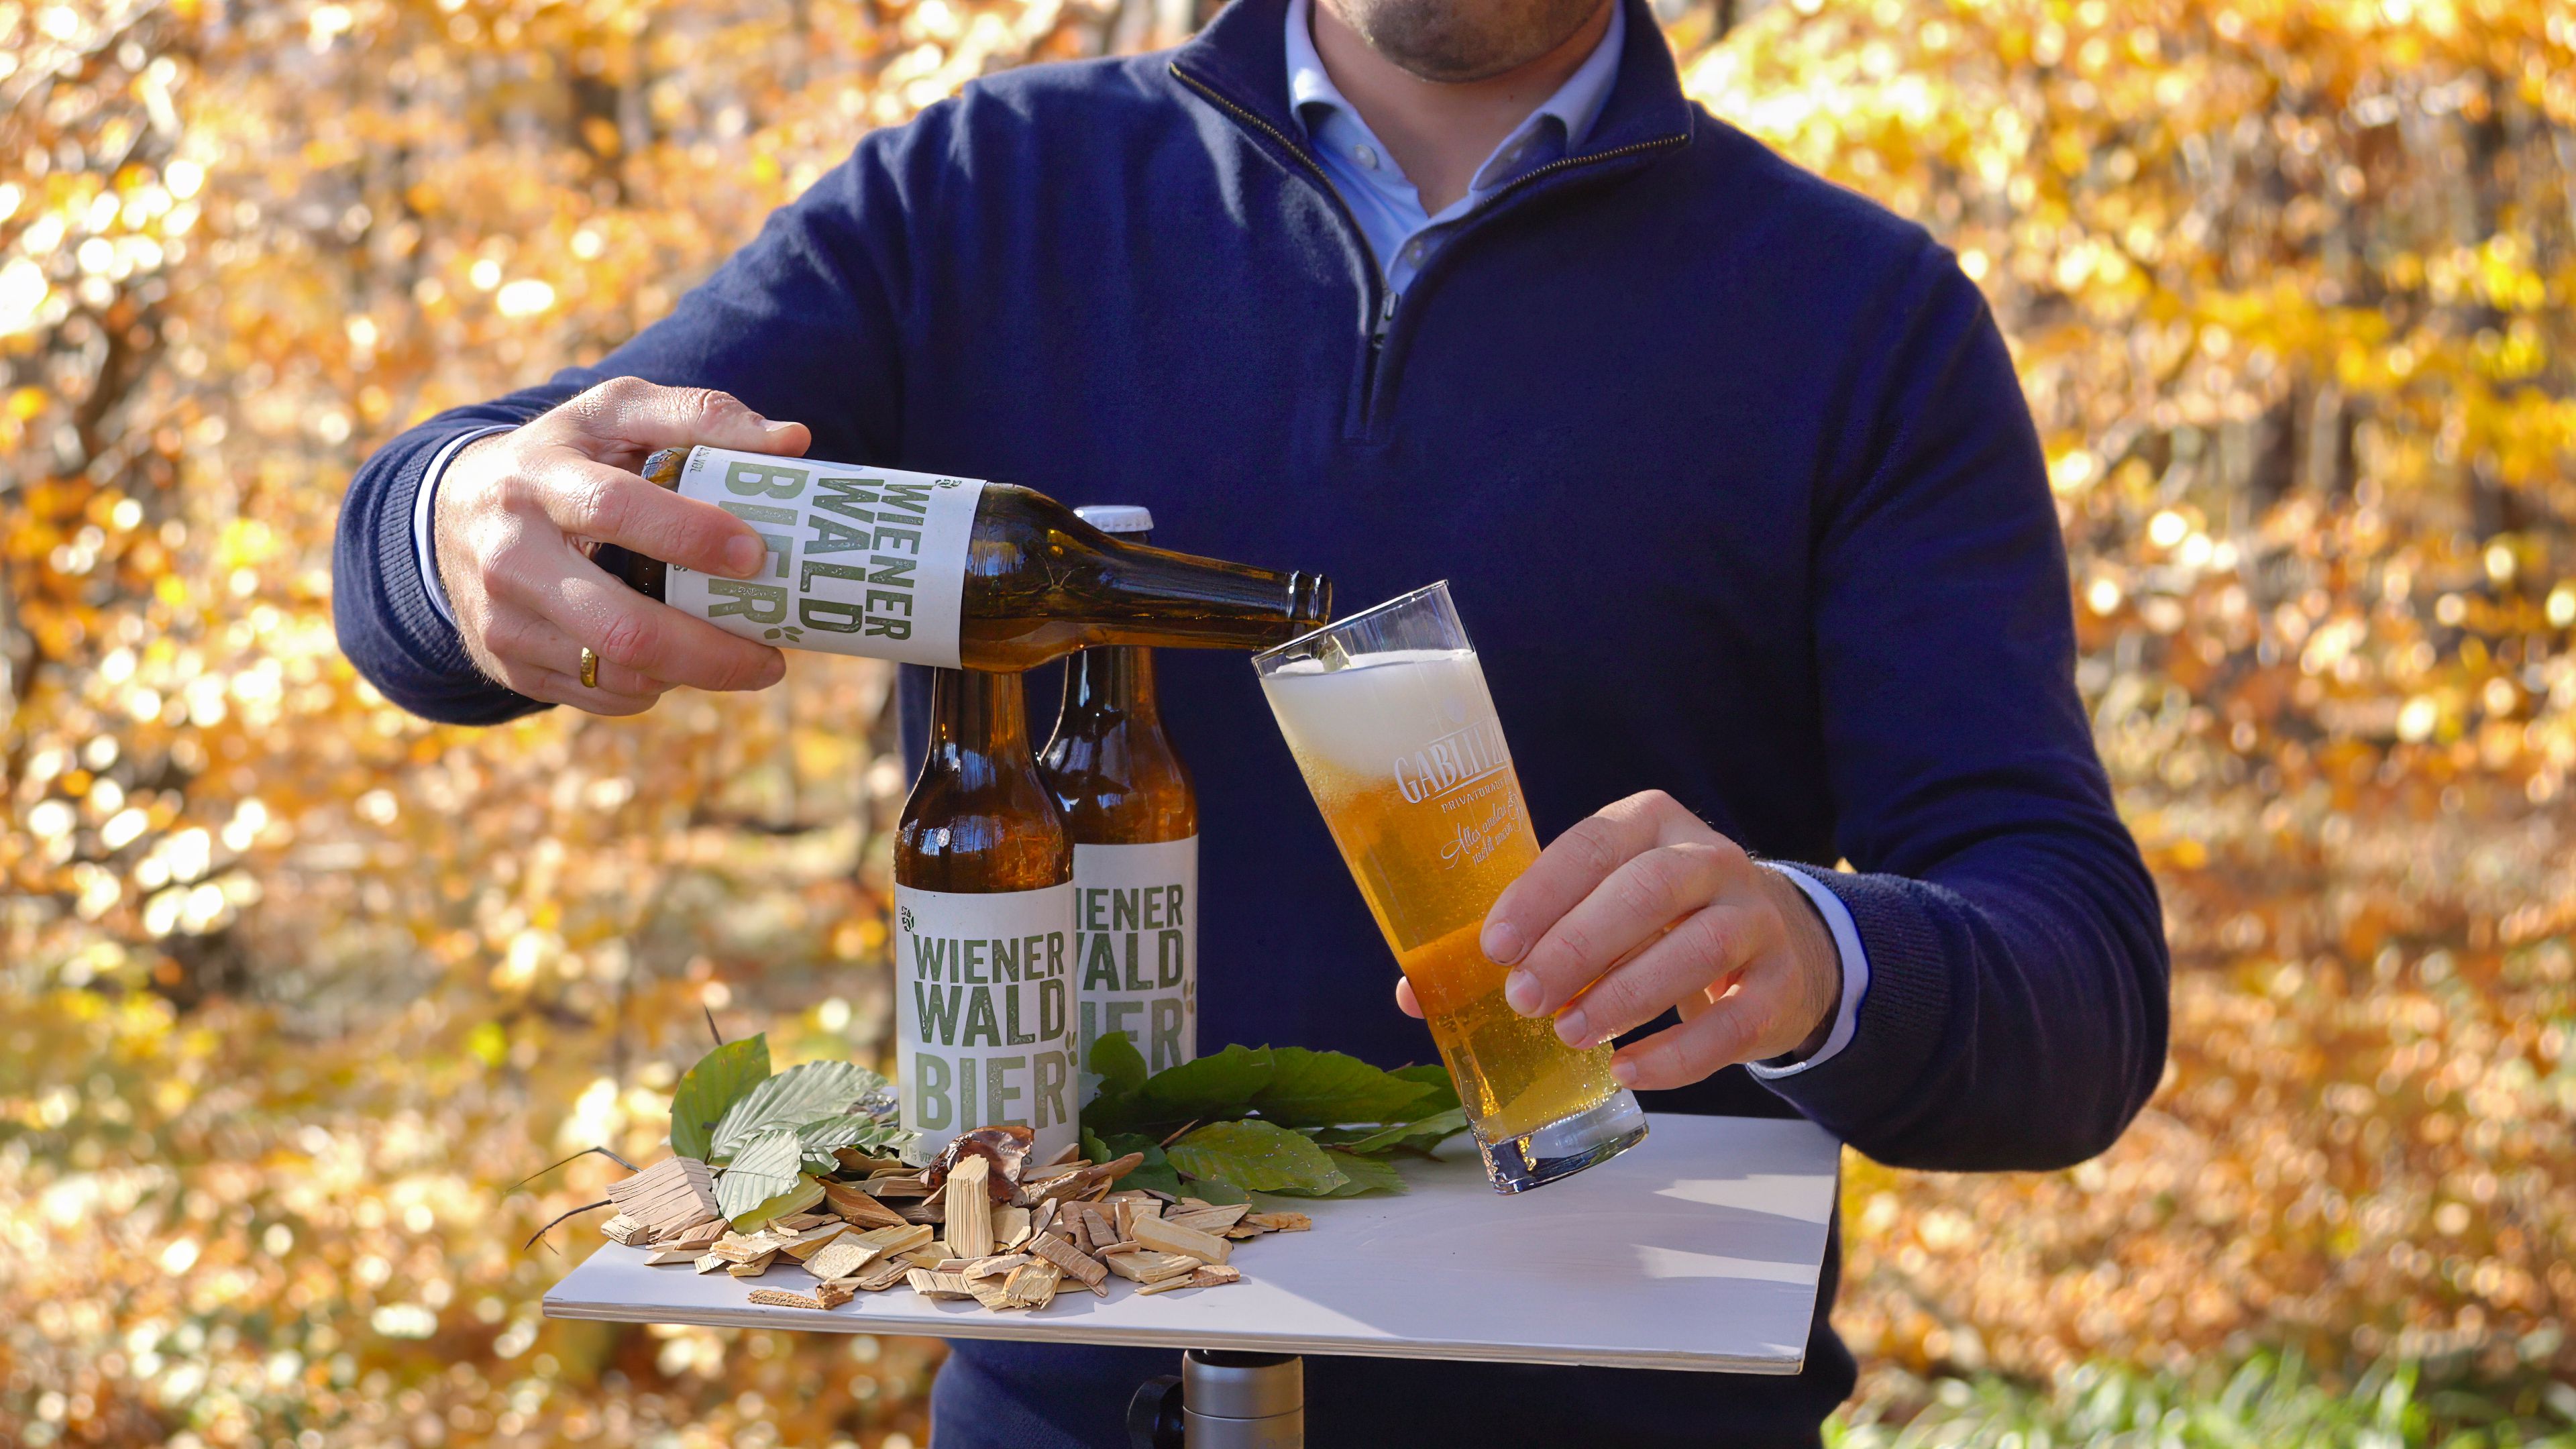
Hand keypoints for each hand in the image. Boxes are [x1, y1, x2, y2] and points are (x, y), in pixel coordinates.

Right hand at [432, 377, 806, 713]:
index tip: (756, 556)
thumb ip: (701, 415)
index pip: (614, 509)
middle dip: (709, 651)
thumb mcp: (617, 413)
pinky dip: (652, 687)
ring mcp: (503, 618)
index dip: (690, 536)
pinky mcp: (507, 663)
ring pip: (614, 672)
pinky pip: (598, 694)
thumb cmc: (565, 455)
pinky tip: (681, 662)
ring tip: (740, 659)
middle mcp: (511, 555)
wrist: (453, 510)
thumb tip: (792, 441)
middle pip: (621, 626)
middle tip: (773, 658)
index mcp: (538, 479)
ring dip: (691, 675)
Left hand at [1392, 790, 1842, 1090]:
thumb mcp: (1595, 906)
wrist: (1777, 944)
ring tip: (1571, 1034)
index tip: (1493, 947)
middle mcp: (1710, 859)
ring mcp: (1755, 919)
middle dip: (1577, 947)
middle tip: (1524, 999)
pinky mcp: (1780, 984)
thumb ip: (1522, 938)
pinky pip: (1732, 1021)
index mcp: (1650, 824)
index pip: (1591, 847)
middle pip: (1646, 892)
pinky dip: (1678, 1053)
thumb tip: (1415, 993)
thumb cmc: (1656, 922)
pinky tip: (1628, 1071)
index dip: (1540, 895)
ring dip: (1625, 996)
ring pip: (1697, 949)